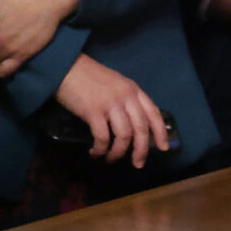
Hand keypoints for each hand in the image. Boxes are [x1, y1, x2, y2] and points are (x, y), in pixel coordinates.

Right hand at [54, 55, 172, 166]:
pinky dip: (100, 149)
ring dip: (118, 152)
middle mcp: (126, 97)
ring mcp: (111, 104)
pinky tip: (95, 152)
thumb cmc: (89, 77)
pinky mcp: (93, 111)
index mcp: (134, 90)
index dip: (160, 132)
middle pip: (141, 128)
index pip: (154, 113)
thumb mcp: (116, 84)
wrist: (67, 67)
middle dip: (142, 150)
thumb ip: (126, 99)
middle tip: (138, 163)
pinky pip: (102, 137)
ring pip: (124, 136)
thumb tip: (131, 123)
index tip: (163, 147)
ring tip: (110, 159)